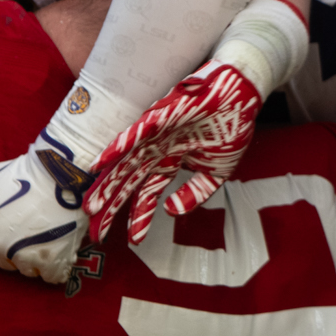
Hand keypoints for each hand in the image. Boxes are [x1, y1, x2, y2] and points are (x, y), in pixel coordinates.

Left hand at [0, 144, 88, 282]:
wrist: (61, 175)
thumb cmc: (24, 173)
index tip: (7, 238)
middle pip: (2, 262)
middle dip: (13, 252)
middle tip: (29, 232)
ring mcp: (22, 257)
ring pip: (26, 270)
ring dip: (34, 259)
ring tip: (47, 236)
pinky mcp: (49, 264)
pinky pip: (50, 276)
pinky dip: (55, 267)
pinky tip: (60, 248)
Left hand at [84, 60, 260, 244]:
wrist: (244, 93)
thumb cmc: (232, 126)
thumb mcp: (217, 171)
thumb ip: (196, 193)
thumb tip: (172, 211)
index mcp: (171, 161)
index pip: (149, 193)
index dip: (140, 217)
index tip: (133, 241)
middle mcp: (158, 149)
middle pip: (129, 181)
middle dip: (112, 205)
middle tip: (94, 229)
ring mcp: (157, 133)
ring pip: (126, 162)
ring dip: (109, 182)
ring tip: (92, 205)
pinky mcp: (162, 115)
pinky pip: (137, 133)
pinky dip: (119, 147)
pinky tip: (102, 162)